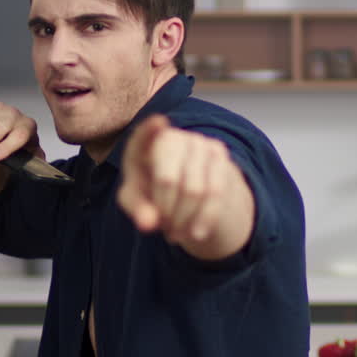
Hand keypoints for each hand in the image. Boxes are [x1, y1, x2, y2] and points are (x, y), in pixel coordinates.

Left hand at [117, 115, 254, 258]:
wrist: (187, 188)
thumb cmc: (152, 190)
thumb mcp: (137, 200)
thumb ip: (137, 209)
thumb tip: (147, 224)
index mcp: (143, 145)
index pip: (143, 136)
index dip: (150, 130)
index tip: (158, 123)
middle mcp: (172, 137)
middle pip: (168, 180)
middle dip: (165, 211)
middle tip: (164, 229)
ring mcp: (198, 143)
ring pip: (194, 190)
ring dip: (183, 219)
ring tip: (176, 233)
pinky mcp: (219, 154)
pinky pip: (215, 193)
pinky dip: (203, 218)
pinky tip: (195, 232)